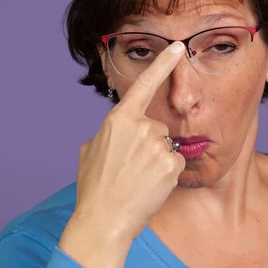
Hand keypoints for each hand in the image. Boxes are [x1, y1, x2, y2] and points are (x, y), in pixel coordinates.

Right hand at [73, 41, 186, 240]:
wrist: (103, 220)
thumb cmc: (94, 187)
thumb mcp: (89, 150)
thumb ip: (109, 132)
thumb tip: (119, 132)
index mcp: (118, 119)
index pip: (144, 85)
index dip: (163, 63)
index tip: (178, 47)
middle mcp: (140, 127)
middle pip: (158, 126)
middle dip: (150, 143)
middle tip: (131, 167)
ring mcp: (157, 145)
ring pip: (166, 145)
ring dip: (158, 159)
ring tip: (138, 178)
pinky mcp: (171, 164)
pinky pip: (175, 163)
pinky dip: (166, 174)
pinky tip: (150, 186)